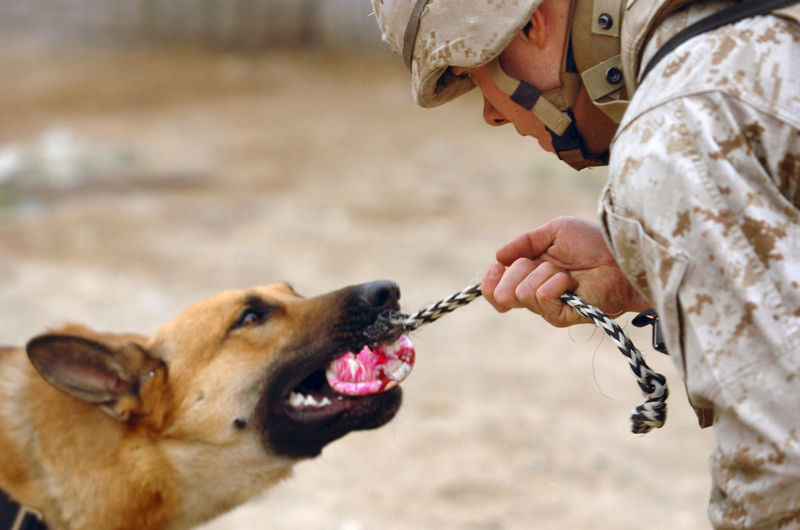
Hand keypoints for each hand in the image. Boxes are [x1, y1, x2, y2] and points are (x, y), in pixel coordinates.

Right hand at [481, 216, 648, 326]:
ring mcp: (547, 307)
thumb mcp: (554, 231)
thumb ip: (524, 242)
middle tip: (543, 263)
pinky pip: (540, 298)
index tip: (498, 266)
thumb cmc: (593, 243)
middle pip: (501, 295)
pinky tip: (570, 281)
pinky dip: (554, 283)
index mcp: (528, 276)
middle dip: (517, 271)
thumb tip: (498, 257)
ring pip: (521, 294)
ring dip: (542, 273)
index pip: (494, 291)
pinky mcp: (560, 315)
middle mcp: (534, 294)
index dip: (490, 280)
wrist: (620, 258)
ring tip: (565, 271)